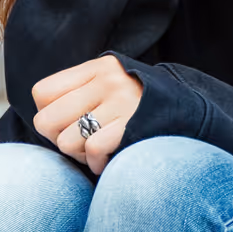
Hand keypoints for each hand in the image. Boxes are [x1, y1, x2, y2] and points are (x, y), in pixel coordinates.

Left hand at [32, 56, 143, 175]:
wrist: (190, 114)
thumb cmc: (139, 108)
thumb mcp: (112, 86)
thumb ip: (79, 93)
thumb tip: (42, 120)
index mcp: (99, 68)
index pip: (43, 93)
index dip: (49, 114)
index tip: (70, 122)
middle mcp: (109, 81)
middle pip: (46, 120)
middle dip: (58, 139)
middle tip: (80, 141)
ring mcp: (123, 102)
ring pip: (66, 141)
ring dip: (78, 155)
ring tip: (96, 150)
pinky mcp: (133, 125)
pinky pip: (93, 150)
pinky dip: (95, 163)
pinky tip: (106, 160)